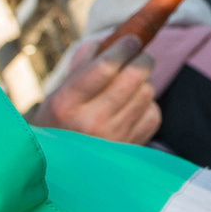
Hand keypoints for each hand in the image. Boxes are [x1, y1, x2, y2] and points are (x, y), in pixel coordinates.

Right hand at [37, 35, 160, 144]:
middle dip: (142, 59)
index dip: (124, 47)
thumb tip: (106, 41)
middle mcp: (91, 122)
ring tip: (129, 86)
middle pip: (135, 77)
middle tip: (138, 55)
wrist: (58, 171)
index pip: (105, 66)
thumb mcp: (57, 94)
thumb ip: (81, 65)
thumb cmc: (57, 125)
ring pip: (147, 93)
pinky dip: (147, 106)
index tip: (132, 39)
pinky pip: (153, 115)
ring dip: (143, 83)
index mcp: (66, 103)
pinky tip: (132, 109)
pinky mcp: (130, 149)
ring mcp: (113, 138)